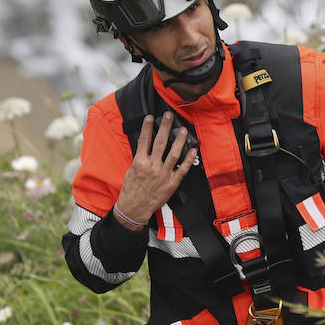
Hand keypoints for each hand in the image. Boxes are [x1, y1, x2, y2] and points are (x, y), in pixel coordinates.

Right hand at [114, 113, 194, 228]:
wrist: (134, 208)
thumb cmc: (131, 190)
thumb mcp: (130, 170)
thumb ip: (139, 158)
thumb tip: (146, 145)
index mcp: (140, 162)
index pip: (144, 140)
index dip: (148, 127)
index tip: (151, 117)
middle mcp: (152, 167)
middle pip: (160, 142)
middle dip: (165, 127)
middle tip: (169, 116)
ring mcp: (163, 174)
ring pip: (173, 153)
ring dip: (179, 140)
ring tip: (182, 129)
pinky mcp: (171, 183)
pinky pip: (182, 169)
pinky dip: (188, 159)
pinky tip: (193, 150)